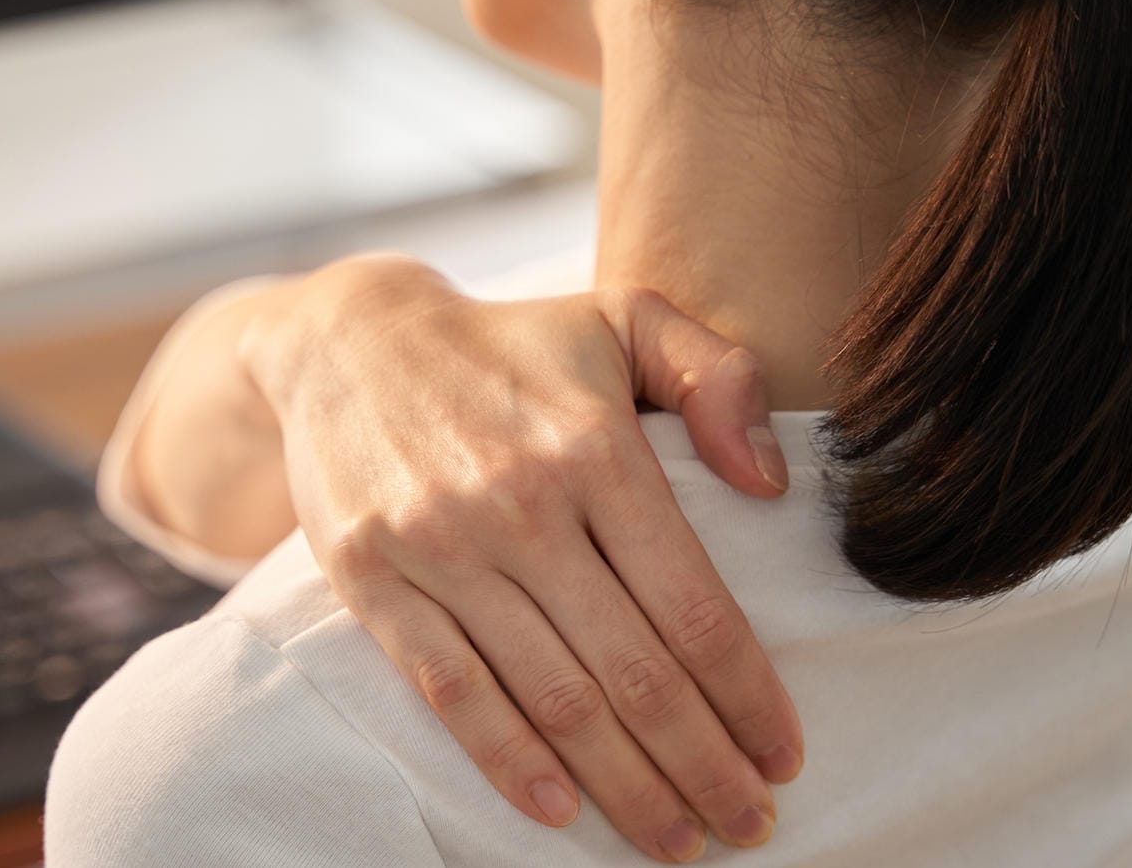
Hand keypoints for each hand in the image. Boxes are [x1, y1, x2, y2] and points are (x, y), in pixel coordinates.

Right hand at [241, 255, 804, 862]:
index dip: (747, 693)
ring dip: (623, 784)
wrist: (346, 337)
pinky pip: (450, 689)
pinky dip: (506, 759)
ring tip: (676, 840)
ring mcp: (441, 547)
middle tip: (751, 823)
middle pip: (632, 668)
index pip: (690, 602)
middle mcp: (521, 503)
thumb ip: (715, 376)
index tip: (785, 754)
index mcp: (593, 447)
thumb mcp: (622, 316)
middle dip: (702, 763)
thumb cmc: (509, 341)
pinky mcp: (374, 580)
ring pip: (551, 695)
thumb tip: (769, 483)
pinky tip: (558, 809)